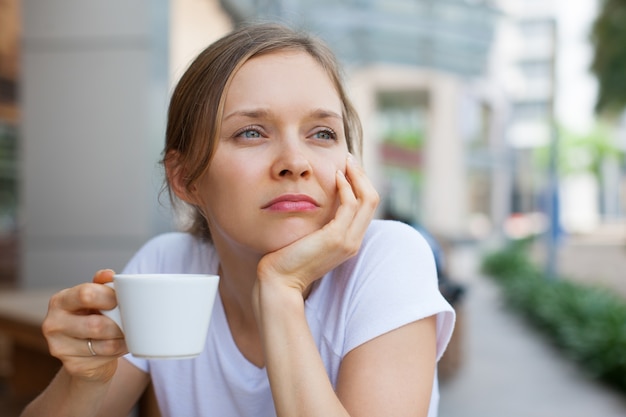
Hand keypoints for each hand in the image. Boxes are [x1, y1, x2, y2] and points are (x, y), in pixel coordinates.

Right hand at [42, 269, 127, 381]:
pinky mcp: (73, 366)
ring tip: (129, 333)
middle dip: (119, 323)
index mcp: (60, 301)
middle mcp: (53, 324)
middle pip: (96, 325)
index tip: (121, 300)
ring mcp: (60, 348)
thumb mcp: (95, 298)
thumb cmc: (93, 317)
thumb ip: (101, 284)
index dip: (109, 297)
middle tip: (130, 320)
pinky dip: (120, 350)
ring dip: (123, 338)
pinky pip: (106, 358)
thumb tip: (108, 274)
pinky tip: (122, 345)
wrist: (86, 352)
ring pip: (104, 344)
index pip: (85, 294)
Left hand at [256, 154, 378, 293]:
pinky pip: (350, 205)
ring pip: (367, 199)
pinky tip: (335, 176)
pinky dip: (346, 187)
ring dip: (357, 176)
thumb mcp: (309, 237)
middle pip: (372, 199)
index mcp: (349, 240)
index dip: (360, 184)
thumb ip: (318, 223)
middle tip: (349, 158)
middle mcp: (354, 241)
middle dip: (362, 176)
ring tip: (345, 162)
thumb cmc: (287, 258)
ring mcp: (348, 241)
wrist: (280, 280)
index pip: (366, 206)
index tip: (347, 168)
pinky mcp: (337, 238)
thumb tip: (316, 203)